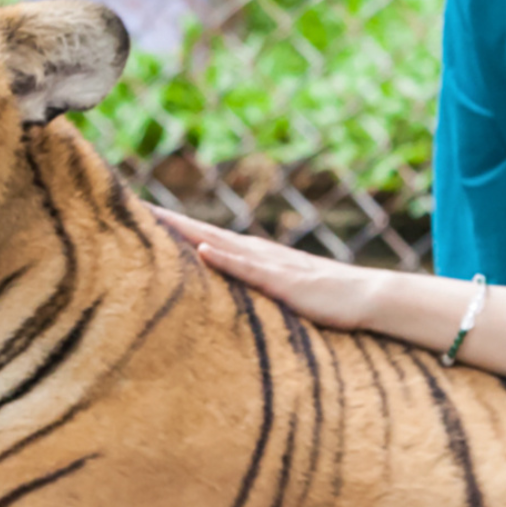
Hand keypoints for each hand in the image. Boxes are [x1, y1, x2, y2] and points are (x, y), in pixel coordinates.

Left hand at [151, 207, 389, 331]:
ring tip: (155, 218)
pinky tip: (203, 249)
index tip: (144, 216)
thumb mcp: (285, 295)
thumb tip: (236, 300)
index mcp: (258, 258)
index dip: (177, 227)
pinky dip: (226, 258)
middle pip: (206, 232)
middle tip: (134, 205)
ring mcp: (272, 266)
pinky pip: (250, 269)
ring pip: (221, 243)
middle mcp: (260, 255)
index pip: (208, 238)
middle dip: (170, 221)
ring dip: (189, 231)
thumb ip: (261, 292)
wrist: (371, 298)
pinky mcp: (286, 282)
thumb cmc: (331, 302)